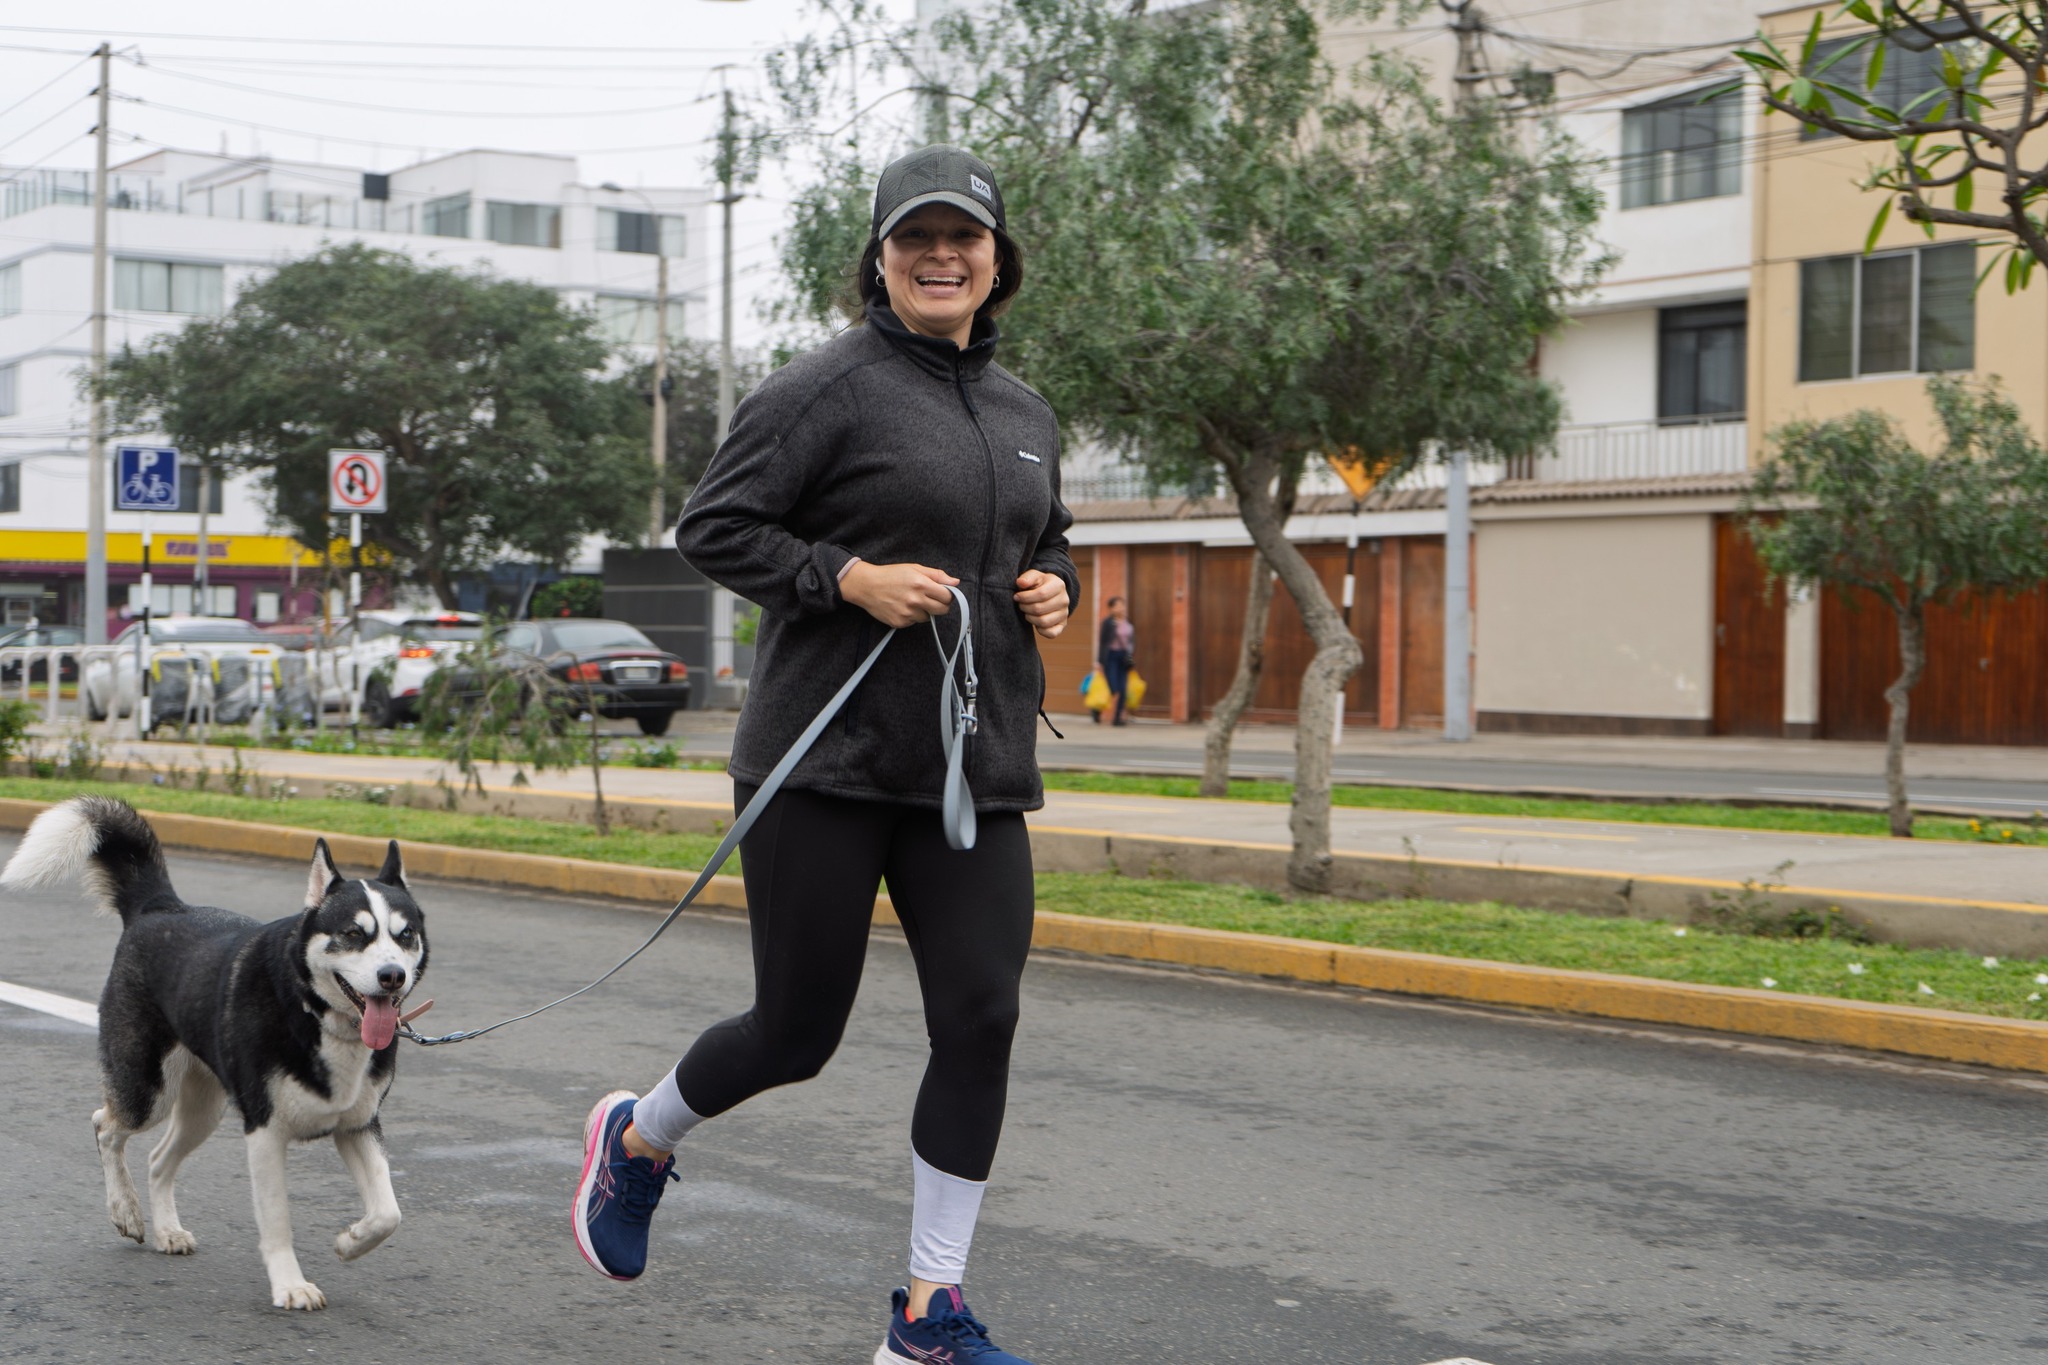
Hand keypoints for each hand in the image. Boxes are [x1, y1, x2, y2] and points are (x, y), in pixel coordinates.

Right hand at [840, 561, 958, 627]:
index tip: (943, 594)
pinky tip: (901, 606)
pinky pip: (913, 622)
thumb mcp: (914, 568)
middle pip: (942, 610)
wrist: (867, 586)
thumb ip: (937, 575)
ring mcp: (907, 613)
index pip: (948, 596)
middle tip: (930, 599)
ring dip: (923, 611)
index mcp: (921, 584)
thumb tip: (955, 582)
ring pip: (927, 617)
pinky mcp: (900, 623)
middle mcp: (915, 600)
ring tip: (910, 601)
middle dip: (940, 605)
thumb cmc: (890, 575)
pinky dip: (911, 616)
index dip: (948, 595)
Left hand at [1014, 569, 1069, 638]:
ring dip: (1030, 618)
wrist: (1050, 592)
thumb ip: (1026, 578)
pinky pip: (1051, 633)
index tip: (1016, 596)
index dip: (1025, 597)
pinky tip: (1035, 620)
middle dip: (1025, 607)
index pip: (1041, 594)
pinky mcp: (1062, 625)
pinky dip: (1040, 630)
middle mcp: (1064, 600)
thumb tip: (1020, 583)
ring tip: (1027, 612)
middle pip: (1039, 609)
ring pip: (1043, 622)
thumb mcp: (1034, 576)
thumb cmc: (1039, 584)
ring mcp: (1064, 614)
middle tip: (1021, 604)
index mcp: (1059, 585)